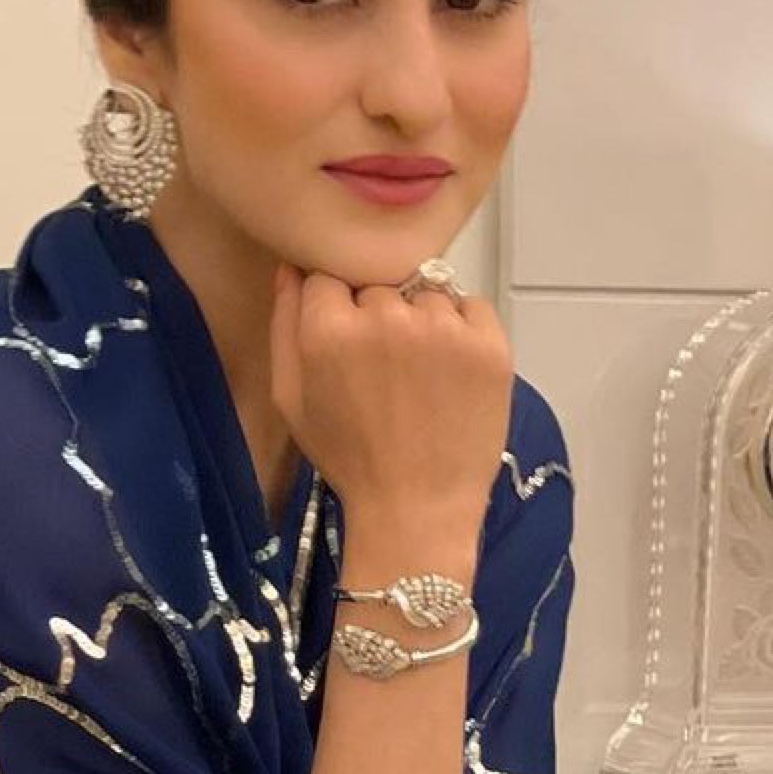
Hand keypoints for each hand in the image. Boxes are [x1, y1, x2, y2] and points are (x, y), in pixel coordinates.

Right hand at [268, 260, 513, 530]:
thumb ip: (284, 325)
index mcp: (329, 329)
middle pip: (378, 284)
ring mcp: (443, 326)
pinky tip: (451, 370)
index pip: (328, 275)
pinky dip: (462, 328)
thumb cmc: (348, 458)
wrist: (415, 508)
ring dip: (421, 320)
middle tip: (383, 367)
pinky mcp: (488, 342)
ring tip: (420, 374)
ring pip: (425, 293)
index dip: (334, 306)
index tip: (343, 338)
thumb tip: (293, 265)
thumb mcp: (292, 399)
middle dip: (376, 314)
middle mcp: (387, 315)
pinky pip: (471, 306)